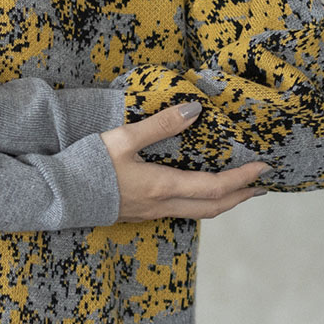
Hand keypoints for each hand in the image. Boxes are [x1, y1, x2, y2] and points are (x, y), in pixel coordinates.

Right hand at [100, 101, 270, 221]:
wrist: (59, 195)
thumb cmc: (88, 165)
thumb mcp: (123, 138)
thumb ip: (161, 124)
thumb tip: (196, 109)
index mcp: (163, 186)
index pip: (215, 186)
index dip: (243, 178)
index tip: (264, 168)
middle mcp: (162, 205)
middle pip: (213, 207)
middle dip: (241, 196)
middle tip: (261, 185)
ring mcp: (150, 213)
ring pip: (198, 213)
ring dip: (222, 202)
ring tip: (237, 190)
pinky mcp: (138, 215)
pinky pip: (181, 213)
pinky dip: (201, 204)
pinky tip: (198, 194)